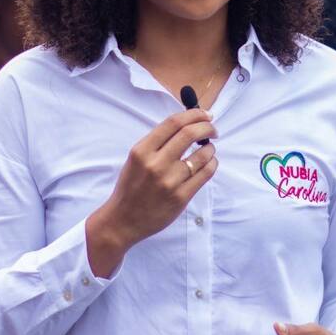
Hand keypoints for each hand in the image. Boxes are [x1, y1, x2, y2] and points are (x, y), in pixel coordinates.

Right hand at [87, 109, 216, 275]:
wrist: (123, 220)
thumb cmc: (131, 187)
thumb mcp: (136, 158)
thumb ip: (158, 142)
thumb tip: (187, 124)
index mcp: (142, 150)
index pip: (173, 123)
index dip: (194, 114)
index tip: (205, 114)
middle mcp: (155, 164)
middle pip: (190, 134)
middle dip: (207, 127)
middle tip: (212, 128)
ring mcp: (169, 181)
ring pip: (202, 154)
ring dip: (210, 147)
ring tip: (209, 149)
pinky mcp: (181, 197)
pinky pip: (205, 174)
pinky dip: (212, 164)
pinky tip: (209, 163)